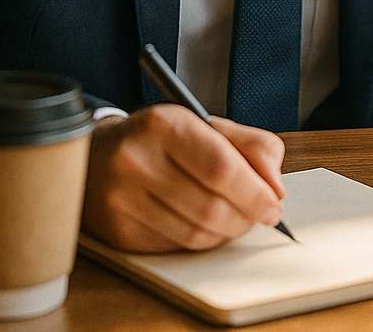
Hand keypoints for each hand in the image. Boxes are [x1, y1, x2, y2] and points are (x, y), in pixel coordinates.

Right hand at [81, 105, 286, 251]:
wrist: (96, 153)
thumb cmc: (160, 139)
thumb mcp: (206, 124)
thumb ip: (251, 146)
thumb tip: (275, 186)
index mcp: (163, 125)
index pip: (222, 168)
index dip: (256, 192)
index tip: (273, 203)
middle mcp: (136, 161)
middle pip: (211, 207)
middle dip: (247, 217)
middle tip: (260, 214)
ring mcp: (122, 200)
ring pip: (195, 234)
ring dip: (227, 233)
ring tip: (234, 218)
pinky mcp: (118, 232)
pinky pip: (176, 247)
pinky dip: (201, 241)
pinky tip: (204, 225)